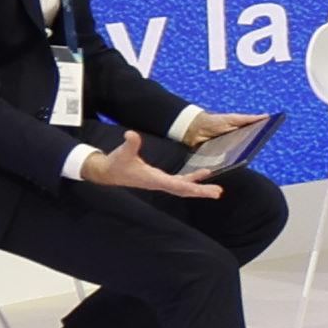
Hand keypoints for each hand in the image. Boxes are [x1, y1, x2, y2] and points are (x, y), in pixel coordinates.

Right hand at [77, 134, 220, 199]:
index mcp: (153, 179)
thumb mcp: (123, 151)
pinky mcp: (160, 179)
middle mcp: (159, 183)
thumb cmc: (116, 162)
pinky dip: (192, 180)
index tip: (203, 190)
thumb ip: (130, 143)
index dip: (190, 187)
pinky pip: (180, 182)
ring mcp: (160, 182)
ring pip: (184, 188)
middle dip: (200, 191)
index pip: (175, 185)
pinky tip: (204, 173)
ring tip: (217, 190)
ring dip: (199, 188)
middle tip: (218, 193)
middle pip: (184, 190)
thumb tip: (131, 134)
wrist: (109, 172)